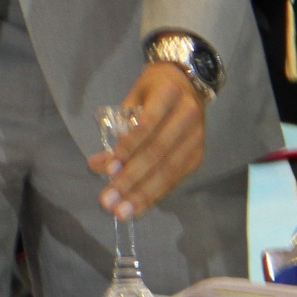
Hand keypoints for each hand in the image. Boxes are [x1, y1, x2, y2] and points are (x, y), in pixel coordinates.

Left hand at [87, 60, 207, 218]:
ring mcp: (196, 138)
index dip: (129, 147)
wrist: (186, 84)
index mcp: (169, 94)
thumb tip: (97, 163)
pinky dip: (155, 195)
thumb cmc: (152, 91)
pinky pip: (176, 179)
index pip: (148, 124)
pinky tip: (138, 207)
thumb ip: (118, 128)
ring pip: (169, 170)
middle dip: (131, 179)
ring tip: (121, 211)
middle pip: (158, 152)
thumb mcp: (133, 98)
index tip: (108, 168)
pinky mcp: (198, 156)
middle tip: (108, 200)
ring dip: (142, 195)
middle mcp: (188, 115)